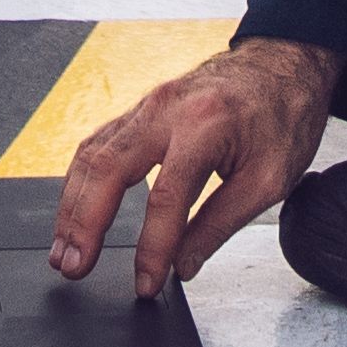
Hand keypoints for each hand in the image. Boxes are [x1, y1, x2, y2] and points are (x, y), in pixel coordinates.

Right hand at [49, 36, 337, 298]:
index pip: (166, 198)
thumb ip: (221, 223)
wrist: (282, 63)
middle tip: (74, 268)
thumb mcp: (270, 179)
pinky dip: (81, 182)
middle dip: (84, 224)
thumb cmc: (282, 115)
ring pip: (92, 154)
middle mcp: (167, 110)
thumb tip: (183, 264)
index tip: (146, 284)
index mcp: (204, 126)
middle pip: (107, 169)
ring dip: (73, 206)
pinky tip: (75, 210)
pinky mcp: (141, 109)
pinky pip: (99, 143)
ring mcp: (148, 105)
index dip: (152, 248)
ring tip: (64, 251)